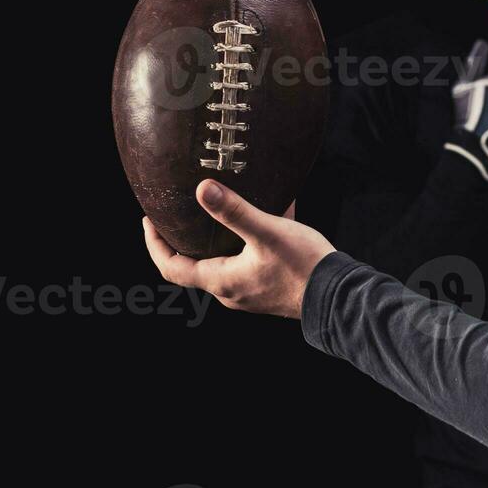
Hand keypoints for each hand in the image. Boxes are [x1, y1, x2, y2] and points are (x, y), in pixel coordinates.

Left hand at [144, 180, 335, 319]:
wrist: (339, 297)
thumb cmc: (303, 267)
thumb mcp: (267, 232)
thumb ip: (234, 211)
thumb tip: (202, 190)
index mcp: (221, 281)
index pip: (171, 267)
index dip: (155, 245)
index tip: (149, 221)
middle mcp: (231, 293)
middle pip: (192, 268)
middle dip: (183, 241)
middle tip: (178, 216)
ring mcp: (249, 294)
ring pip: (221, 266)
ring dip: (215, 241)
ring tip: (219, 213)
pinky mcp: (268, 290)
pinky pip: (246, 264)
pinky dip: (243, 244)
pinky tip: (264, 220)